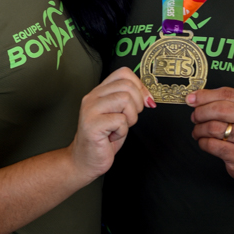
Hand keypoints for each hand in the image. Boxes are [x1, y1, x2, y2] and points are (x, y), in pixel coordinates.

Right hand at [68, 67, 154, 181]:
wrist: (85, 160)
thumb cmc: (104, 138)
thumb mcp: (118, 114)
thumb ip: (128, 100)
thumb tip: (148, 95)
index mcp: (99, 91)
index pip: (123, 73)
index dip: (140, 86)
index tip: (145, 101)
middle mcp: (92, 97)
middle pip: (127, 86)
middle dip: (137, 104)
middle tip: (129, 119)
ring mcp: (90, 110)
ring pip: (125, 100)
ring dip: (130, 118)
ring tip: (119, 128)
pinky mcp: (92, 125)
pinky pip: (120, 120)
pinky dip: (122, 131)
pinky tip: (112, 136)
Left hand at [188, 86, 233, 182]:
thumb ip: (225, 102)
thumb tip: (195, 97)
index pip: (226, 94)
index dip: (205, 95)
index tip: (191, 98)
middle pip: (219, 109)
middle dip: (200, 112)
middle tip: (194, 117)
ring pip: (213, 127)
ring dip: (199, 129)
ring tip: (198, 131)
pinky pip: (212, 145)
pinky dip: (203, 142)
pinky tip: (204, 141)